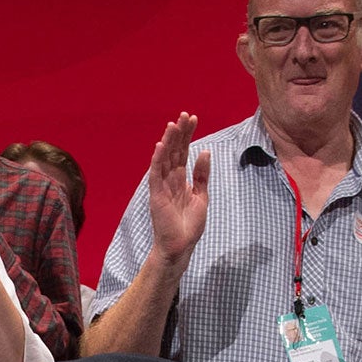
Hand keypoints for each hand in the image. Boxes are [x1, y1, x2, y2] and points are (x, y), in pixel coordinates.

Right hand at [147, 113, 209, 265]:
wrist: (181, 246)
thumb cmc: (189, 225)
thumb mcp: (201, 196)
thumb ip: (202, 175)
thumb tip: (205, 151)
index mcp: (180, 179)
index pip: (183, 152)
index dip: (188, 135)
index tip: (193, 119)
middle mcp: (170, 179)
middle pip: (174, 151)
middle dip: (179, 133)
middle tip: (185, 115)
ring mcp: (162, 186)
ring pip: (165, 159)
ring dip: (168, 141)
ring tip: (173, 124)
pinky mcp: (156, 195)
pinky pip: (155, 174)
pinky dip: (158, 160)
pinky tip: (161, 146)